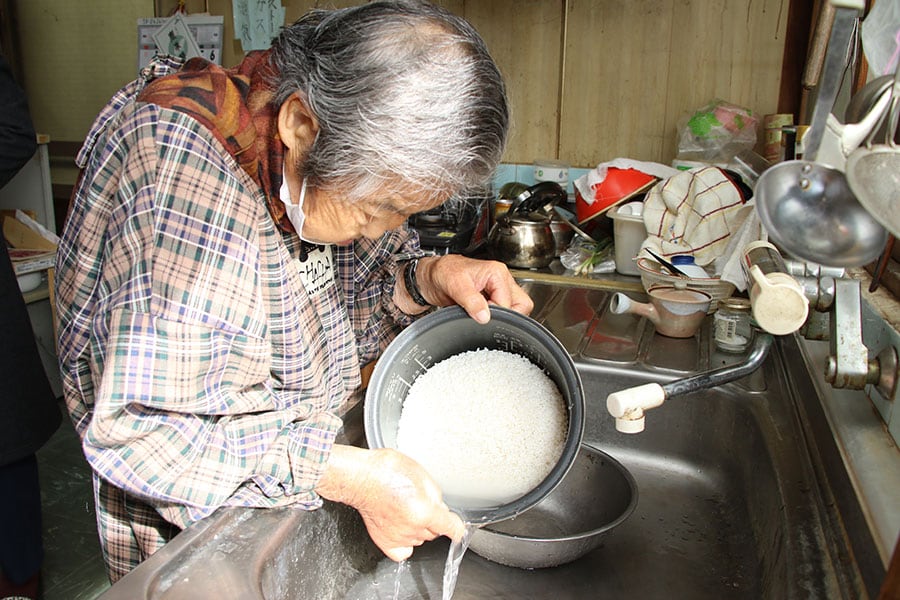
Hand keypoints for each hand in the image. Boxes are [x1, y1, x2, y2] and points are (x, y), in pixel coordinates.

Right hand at [316, 445, 465, 560]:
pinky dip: (406, 544)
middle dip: (433, 520)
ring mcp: (398, 537)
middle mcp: (412, 528)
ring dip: (419, 529)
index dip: (457, 526)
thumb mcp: (422, 474)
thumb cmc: (387, 470)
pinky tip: (403, 530)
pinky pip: (403, 552)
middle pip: (435, 532)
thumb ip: (436, 495)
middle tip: (421, 504)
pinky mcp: (384, 541)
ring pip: (420, 540)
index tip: (457, 527)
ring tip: (407, 510)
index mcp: (424, 511)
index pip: (452, 528)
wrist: (361, 477)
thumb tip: (440, 508)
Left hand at [416, 255, 532, 322]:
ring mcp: (500, 290)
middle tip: (485, 318)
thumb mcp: (455, 285)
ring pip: (518, 309)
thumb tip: (485, 317)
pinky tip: (483, 316)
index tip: (480, 316)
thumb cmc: (443, 273)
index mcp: (497, 273)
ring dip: (503, 317)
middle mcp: (502, 280)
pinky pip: (507, 312)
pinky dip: (498, 318)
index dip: (495, 313)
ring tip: (482, 316)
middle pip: (521, 305)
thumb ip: (471, 301)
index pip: (509, 302)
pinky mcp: (495, 298)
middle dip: (506, 317)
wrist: (433, 276)